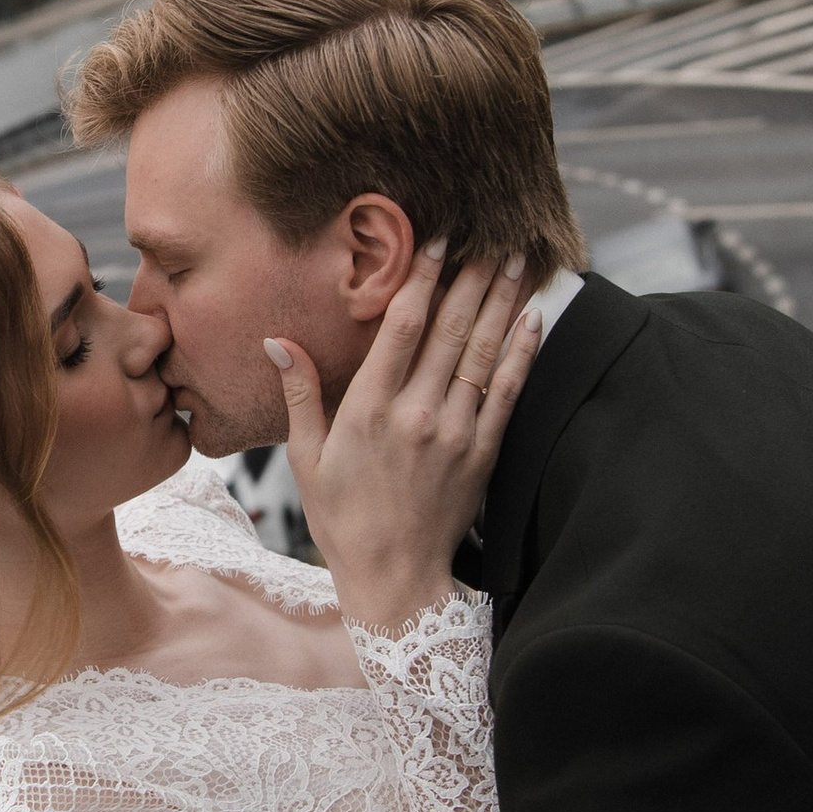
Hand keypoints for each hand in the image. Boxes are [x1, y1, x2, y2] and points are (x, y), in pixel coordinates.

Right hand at [270, 248, 539, 634]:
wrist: (394, 579)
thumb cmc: (344, 520)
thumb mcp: (305, 459)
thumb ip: (299, 393)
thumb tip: (277, 340)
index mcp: (369, 410)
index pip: (402, 327)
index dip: (422, 278)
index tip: (437, 240)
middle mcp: (416, 414)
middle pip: (452, 329)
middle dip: (473, 276)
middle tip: (492, 231)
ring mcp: (455, 433)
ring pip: (485, 352)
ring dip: (503, 300)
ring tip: (517, 258)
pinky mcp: (483, 453)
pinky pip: (509, 392)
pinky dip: (524, 352)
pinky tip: (535, 317)